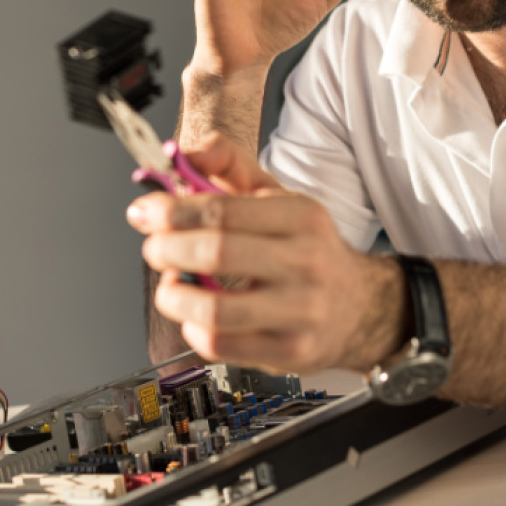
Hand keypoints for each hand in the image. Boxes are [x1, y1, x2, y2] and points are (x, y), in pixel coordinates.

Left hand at [126, 134, 403, 373]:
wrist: (360, 306)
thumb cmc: (306, 248)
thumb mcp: (277, 196)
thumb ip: (229, 164)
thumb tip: (184, 153)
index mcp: (301, 216)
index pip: (223, 210)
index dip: (171, 210)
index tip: (145, 212)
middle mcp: (305, 263)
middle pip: (215, 254)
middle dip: (166, 248)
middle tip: (154, 247)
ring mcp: (300, 312)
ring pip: (215, 310)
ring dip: (173, 296)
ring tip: (171, 284)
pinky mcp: (289, 352)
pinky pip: (222, 345)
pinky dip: (192, 329)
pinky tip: (195, 315)